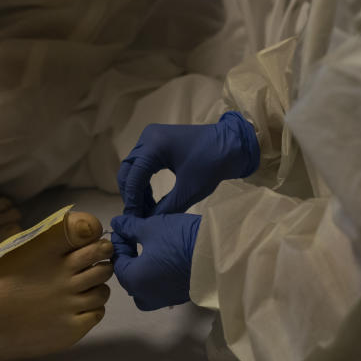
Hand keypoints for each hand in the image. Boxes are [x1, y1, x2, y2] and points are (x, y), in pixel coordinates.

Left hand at [110, 212, 199, 310]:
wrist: (217, 253)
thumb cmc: (178, 240)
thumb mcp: (150, 228)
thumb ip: (130, 228)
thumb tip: (117, 224)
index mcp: (133, 281)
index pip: (118, 262)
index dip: (119, 243)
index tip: (125, 228)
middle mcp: (145, 296)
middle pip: (129, 277)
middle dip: (130, 258)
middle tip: (136, 237)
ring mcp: (163, 299)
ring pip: (144, 285)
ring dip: (143, 268)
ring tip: (151, 249)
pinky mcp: (179, 297)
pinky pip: (160, 288)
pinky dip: (157, 275)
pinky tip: (165, 259)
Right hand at [117, 111, 258, 217]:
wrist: (232, 145)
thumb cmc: (213, 165)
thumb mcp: (188, 191)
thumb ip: (165, 209)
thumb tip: (146, 223)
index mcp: (154, 146)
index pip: (133, 177)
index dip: (132, 201)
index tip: (133, 220)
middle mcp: (148, 137)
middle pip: (128, 170)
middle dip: (131, 195)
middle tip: (137, 216)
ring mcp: (151, 137)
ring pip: (133, 168)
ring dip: (137, 189)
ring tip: (145, 210)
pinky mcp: (157, 142)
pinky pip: (142, 163)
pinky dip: (144, 181)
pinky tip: (150, 199)